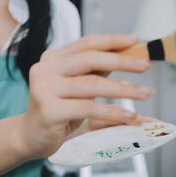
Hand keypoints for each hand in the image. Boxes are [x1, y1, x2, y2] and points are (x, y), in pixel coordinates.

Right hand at [18, 35, 153, 158]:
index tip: (135, 41)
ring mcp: (45, 89)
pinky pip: (88, 108)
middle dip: (121, 61)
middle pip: (90, 59)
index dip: (112, 41)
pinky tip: (129, 115)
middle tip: (144, 66)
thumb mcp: (76, 87)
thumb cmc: (57, 110)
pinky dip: (112, 111)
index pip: (86, 44)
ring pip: (92, 84)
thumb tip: (127, 60)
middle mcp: (46, 69)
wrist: (30, 136)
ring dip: (123, 89)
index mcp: (53, 59)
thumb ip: (95, 72)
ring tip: (144, 93)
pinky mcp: (49, 110)